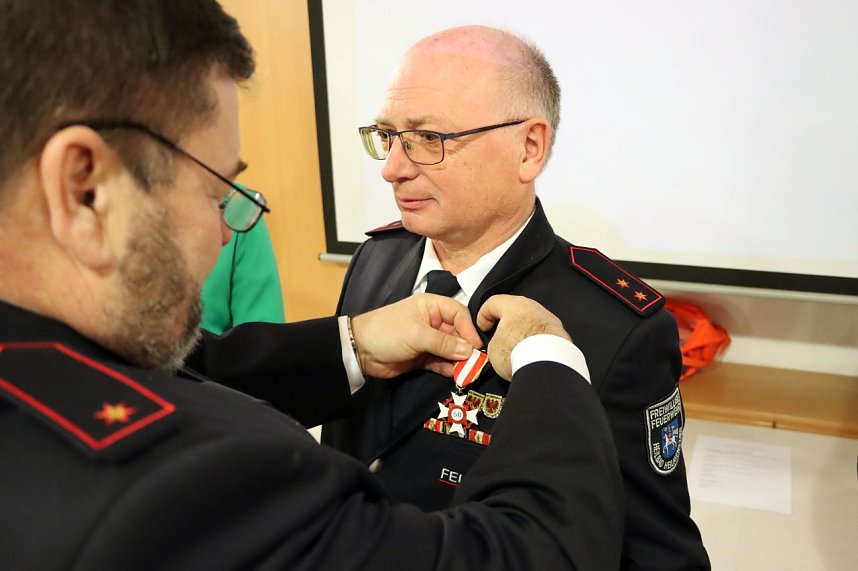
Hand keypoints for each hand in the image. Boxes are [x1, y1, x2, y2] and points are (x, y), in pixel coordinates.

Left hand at [350, 293, 482, 377]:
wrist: (359, 351)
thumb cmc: (386, 332)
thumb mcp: (417, 334)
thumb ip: (443, 343)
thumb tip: (469, 350)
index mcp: (431, 306)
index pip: (458, 313)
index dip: (469, 328)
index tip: (476, 345)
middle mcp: (432, 321)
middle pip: (457, 333)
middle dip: (466, 347)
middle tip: (475, 362)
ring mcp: (427, 340)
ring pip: (450, 349)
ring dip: (458, 360)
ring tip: (466, 371)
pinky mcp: (421, 356)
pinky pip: (440, 361)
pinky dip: (447, 367)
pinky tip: (453, 374)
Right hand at [476, 294, 570, 380]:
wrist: (547, 365)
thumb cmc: (520, 351)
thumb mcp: (492, 347)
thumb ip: (495, 341)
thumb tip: (499, 347)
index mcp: (515, 304)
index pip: (493, 303)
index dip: (483, 315)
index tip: (482, 327)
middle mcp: (535, 308)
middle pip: (515, 312)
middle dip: (505, 325)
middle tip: (498, 339)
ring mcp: (550, 321)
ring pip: (531, 324)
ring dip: (522, 335)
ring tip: (515, 352)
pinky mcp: (560, 335)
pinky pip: (543, 337)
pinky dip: (536, 344)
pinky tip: (530, 356)